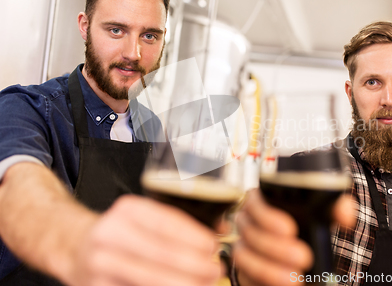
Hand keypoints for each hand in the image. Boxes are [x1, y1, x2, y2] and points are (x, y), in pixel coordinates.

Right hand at [70, 195, 220, 285]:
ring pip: (151, 279)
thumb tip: (219, 228)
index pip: (166, 222)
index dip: (194, 236)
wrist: (75, 247)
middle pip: (162, 254)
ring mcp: (101, 264)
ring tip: (205, 283)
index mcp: (128, 210)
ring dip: (185, 283)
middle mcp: (111, 234)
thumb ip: (177, 222)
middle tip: (216, 270)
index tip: (213, 246)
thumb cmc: (120, 232)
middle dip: (196, 266)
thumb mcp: (143, 216)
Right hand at [234, 189, 355, 285]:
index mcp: (261, 202)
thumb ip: (334, 207)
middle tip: (303, 257)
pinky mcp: (244, 270)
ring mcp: (243, 247)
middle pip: (250, 232)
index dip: (268, 216)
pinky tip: (284, 285)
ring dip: (268, 269)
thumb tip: (345, 214)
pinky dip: (263, 282)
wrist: (302, 252)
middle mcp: (247, 223)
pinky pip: (245, 277)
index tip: (290, 229)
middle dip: (275, 247)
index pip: (254, 202)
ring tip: (294, 279)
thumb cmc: (306, 226)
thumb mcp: (321, 213)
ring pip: (243, 257)